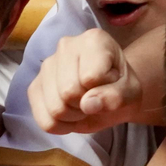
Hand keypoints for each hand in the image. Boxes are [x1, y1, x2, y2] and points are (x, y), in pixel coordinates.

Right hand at [28, 28, 143, 133]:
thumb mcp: (132, 92)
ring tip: (84, 103)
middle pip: (68, 92)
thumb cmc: (121, 87)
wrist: (109, 95)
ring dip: (74, 116)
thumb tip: (88, 104)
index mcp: (93, 40)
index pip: (90, 77)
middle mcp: (65, 46)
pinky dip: (61, 125)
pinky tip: (71, 112)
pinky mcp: (34, 87)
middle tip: (97, 97)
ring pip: (55, 109)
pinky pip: (44, 121)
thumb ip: (117, 96)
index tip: (111, 83)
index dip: (104, 89)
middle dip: (86, 105)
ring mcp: (46, 66)